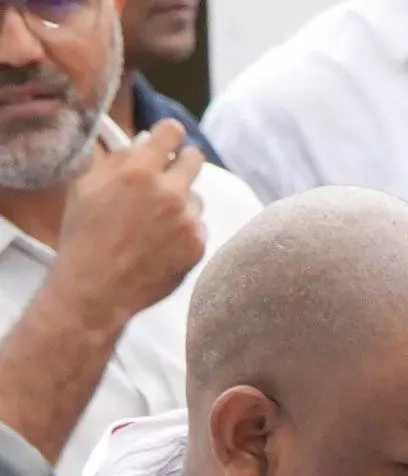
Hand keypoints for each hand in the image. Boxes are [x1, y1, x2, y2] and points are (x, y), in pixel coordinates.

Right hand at [52, 124, 208, 321]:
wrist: (98, 286)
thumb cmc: (84, 233)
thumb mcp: (86, 184)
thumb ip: (117, 158)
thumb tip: (143, 143)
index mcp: (138, 169)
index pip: (172, 132)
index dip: (169, 135)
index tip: (168, 139)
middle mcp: (169, 191)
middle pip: (195, 159)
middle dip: (182, 161)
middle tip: (169, 172)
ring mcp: (188, 220)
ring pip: (196, 196)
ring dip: (181, 200)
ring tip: (154, 219)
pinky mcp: (198, 245)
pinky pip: (198, 226)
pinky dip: (185, 229)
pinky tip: (161, 241)